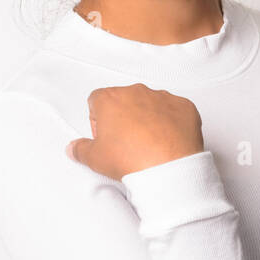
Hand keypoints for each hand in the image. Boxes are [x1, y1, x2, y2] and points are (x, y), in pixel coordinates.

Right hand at [66, 84, 204, 180]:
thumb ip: (80, 149)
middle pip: (125, 100)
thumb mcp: (95, 159)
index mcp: (111, 98)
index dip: (98, 120)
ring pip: (151, 103)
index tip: (104, 136)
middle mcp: (137, 92)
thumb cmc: (130, 159)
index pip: (97, 100)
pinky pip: (175, 110)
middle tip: (126, 142)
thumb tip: (74, 148)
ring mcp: (163, 97)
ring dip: (148, 118)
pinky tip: (169, 141)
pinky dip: (172, 122)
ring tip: (150, 144)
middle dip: (124, 117)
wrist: (168, 168)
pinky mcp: (185, 106)